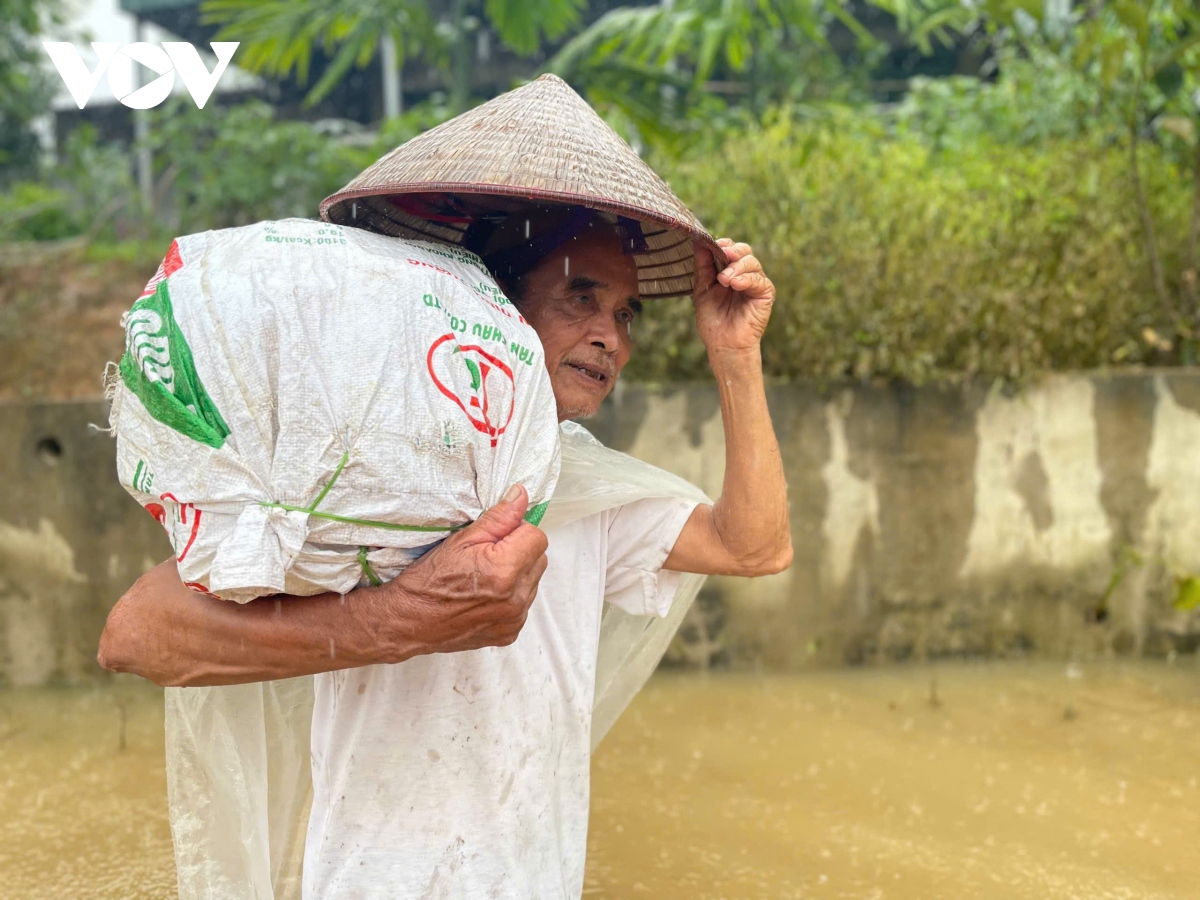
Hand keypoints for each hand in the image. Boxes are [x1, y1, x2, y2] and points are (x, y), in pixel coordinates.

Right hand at [388, 484, 548, 653]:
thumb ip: (499, 518)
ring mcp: (514, 619)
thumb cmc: (429, 580)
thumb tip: (522, 495)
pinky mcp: (510, 633)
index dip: (517, 531)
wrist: (409, 623)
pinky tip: (486, 596)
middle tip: (488, 555)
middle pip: (539, 559)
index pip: (537, 537)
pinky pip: (524, 604)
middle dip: (520, 551)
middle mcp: (515, 598)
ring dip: (517, 575)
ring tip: (485, 577)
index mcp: (504, 571)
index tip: (496, 537)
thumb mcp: (461, 540)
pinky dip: (511, 597)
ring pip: (533, 582)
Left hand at [693, 238, 775, 352]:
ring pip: (752, 262)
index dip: (723, 244)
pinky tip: (735, 284)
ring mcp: (756, 283)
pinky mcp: (766, 293)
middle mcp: (744, 274)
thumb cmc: (713, 319)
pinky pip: (759, 279)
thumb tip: (699, 242)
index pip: (730, 249)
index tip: (713, 245)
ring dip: (737, 267)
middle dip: (732, 250)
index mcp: (730, 271)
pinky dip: (747, 278)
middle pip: (744, 251)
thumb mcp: (703, 289)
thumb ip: (703, 266)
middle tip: (723, 255)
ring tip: (724, 279)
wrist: (723, 343)